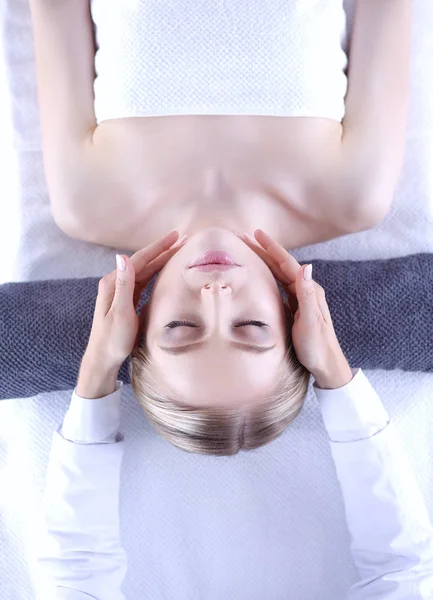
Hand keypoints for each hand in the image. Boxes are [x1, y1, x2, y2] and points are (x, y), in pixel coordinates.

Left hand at [83, 230, 186, 369]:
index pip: (139, 260)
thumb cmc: (112, 339)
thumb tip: (123, 257)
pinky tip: (165, 271)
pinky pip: (144, 282)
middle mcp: (116, 283)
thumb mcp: (120, 313)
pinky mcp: (127, 301)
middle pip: (143, 263)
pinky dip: (156, 274)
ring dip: (161, 261)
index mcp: (113, 283)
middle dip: (162, 251)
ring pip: (145, 271)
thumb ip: (124, 285)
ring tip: (178, 251)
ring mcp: (121, 292)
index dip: (157, 247)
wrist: (103, 359)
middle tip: (182, 240)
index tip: (174, 236)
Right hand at [237, 230, 351, 385]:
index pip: (287, 264)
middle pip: (281, 266)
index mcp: (309, 290)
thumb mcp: (311, 321)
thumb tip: (305, 266)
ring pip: (278, 275)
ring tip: (249, 251)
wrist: (326, 366)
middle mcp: (305, 290)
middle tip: (245, 237)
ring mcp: (300, 300)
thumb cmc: (318, 346)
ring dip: (264, 262)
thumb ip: (307, 294)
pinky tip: (258, 276)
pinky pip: (278, 287)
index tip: (257, 233)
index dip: (272, 248)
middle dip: (264, 250)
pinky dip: (267, 278)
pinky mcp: (294, 309)